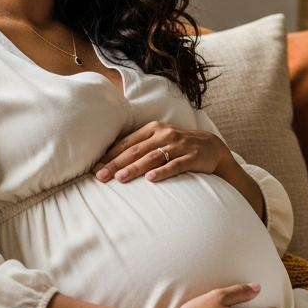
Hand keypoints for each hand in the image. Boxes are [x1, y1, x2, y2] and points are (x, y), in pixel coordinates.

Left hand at [94, 121, 231, 184]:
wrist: (212, 148)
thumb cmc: (180, 146)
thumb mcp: (160, 140)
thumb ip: (140, 146)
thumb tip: (111, 160)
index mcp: (153, 129)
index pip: (127, 143)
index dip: (111, 155)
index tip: (95, 168)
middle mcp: (165, 134)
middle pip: (136, 150)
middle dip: (117, 163)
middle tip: (101, 176)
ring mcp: (179, 145)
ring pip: (153, 157)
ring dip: (135, 167)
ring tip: (120, 178)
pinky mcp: (192, 157)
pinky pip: (175, 165)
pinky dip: (162, 171)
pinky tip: (151, 179)